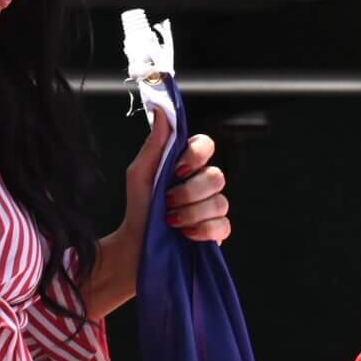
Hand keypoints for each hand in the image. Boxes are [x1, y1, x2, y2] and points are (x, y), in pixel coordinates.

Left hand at [88, 111, 233, 315]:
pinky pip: (223, 225)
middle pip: (217, 176)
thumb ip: (155, 144)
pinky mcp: (217, 232)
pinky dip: (202, 230)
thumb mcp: (140, 174)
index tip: (178, 169)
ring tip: (171, 221)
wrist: (137, 247)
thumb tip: (162, 112)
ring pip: (220, 202)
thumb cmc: (138, 209)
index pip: (206, 145)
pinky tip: (186, 234)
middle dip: (189, 192)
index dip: (196, 155)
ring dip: (191, 213)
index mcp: (186, 165)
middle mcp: (203, 184)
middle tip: (168, 202)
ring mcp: (213, 208)